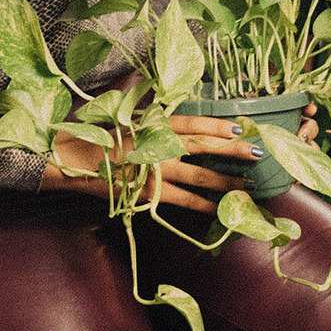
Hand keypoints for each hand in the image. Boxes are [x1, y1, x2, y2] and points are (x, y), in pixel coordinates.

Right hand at [43, 112, 255, 213]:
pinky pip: (182, 200)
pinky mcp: (148, 191)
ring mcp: (154, 169)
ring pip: (198, 175)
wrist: (72, 160)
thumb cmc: (101, 139)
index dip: (218, 124)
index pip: (192, 123)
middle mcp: (157, 144)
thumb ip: (155, 124)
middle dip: (233, 149)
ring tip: (248, 185)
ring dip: (225, 180)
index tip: (241, 126)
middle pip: (203, 146)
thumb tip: (183, 128)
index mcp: (153, 124)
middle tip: (258, 152)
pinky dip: (202, 204)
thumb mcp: (129, 121)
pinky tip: (219, 209)